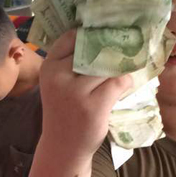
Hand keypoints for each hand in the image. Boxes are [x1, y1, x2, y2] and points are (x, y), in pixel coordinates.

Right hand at [40, 31, 131, 158]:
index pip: (72, 37)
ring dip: (120, 67)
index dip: (92, 32)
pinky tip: (124, 84)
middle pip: (93, 50)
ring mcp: (75, 93)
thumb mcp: (61, 82)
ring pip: (108, 66)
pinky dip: (125, 81)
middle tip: (126, 45)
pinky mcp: (93, 107)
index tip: (108, 30)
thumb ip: (74, 61)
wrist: (63, 146)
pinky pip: (117, 83)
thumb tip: (107, 34)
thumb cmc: (65, 109)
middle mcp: (59, 77)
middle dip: (111, 48)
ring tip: (124, 69)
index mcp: (49, 66)